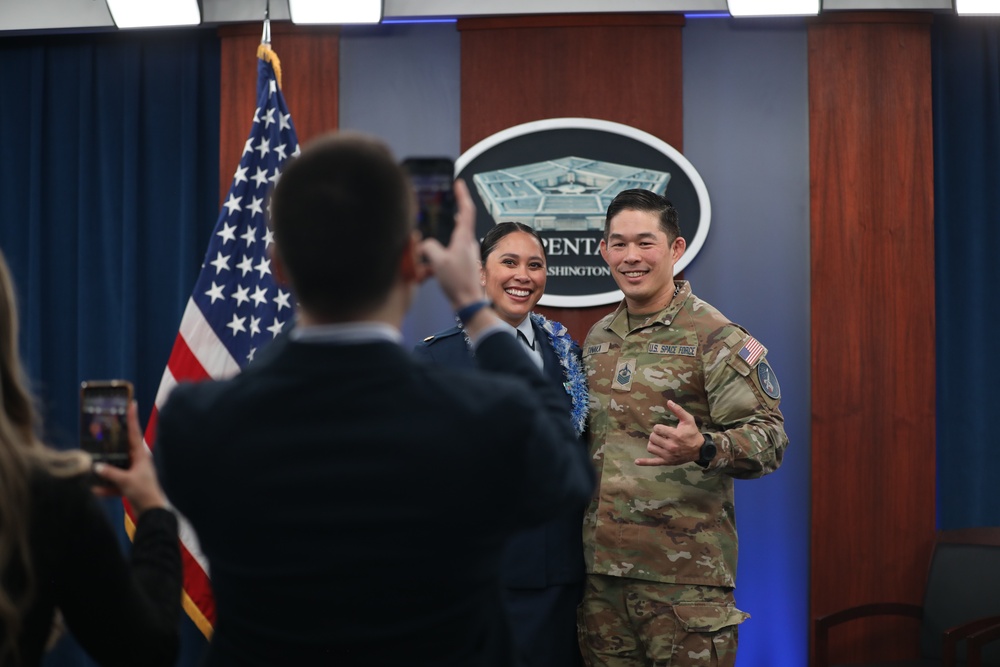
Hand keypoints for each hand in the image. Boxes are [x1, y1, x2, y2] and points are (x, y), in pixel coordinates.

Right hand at [92, 400, 167, 515]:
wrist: (152, 513)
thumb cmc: (143, 492)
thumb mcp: (126, 481)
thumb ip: (110, 473)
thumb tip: (96, 466)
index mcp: (141, 455)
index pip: (135, 433)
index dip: (132, 418)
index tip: (132, 403)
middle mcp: (138, 461)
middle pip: (123, 448)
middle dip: (112, 442)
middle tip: (101, 430)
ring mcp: (134, 472)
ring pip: (117, 466)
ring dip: (106, 468)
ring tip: (92, 463)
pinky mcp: (130, 484)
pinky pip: (115, 483)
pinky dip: (107, 487)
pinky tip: (96, 491)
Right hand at [420, 179, 485, 309]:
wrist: (469, 302)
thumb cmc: (458, 282)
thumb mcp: (438, 261)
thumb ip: (429, 247)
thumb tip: (424, 245)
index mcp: (463, 239)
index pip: (466, 210)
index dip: (462, 195)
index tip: (459, 184)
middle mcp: (468, 244)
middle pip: (461, 222)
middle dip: (453, 213)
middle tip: (448, 204)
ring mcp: (467, 254)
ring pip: (455, 239)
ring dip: (445, 236)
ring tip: (435, 237)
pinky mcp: (464, 265)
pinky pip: (452, 252)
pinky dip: (443, 252)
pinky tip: (433, 261)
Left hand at [636, 400, 703, 465]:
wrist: (699, 450)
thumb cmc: (693, 433)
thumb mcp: (688, 420)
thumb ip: (678, 410)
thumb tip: (669, 401)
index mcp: (675, 435)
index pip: (657, 429)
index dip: (659, 427)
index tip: (664, 429)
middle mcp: (670, 446)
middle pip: (652, 438)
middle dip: (656, 434)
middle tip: (662, 435)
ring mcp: (668, 455)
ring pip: (650, 448)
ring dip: (652, 443)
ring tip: (658, 442)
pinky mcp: (667, 462)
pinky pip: (653, 462)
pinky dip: (645, 462)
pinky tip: (637, 461)